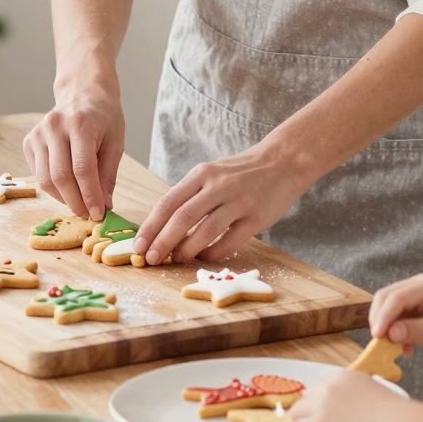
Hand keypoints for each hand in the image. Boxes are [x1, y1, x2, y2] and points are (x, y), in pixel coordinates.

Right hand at [24, 88, 124, 222]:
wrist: (82, 92)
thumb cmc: (103, 118)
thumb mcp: (115, 142)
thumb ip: (108, 175)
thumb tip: (105, 207)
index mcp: (80, 124)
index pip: (83, 169)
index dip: (90, 196)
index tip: (99, 214)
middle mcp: (55, 126)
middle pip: (61, 176)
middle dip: (76, 202)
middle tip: (89, 214)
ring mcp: (38, 133)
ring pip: (45, 180)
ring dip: (63, 199)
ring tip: (80, 203)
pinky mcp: (29, 141)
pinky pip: (38, 174)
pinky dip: (53, 188)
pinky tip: (68, 188)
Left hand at [133, 144, 304, 264]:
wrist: (284, 162)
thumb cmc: (242, 172)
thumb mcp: (213, 173)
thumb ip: (191, 196)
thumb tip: (163, 229)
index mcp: (202, 173)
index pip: (168, 202)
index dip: (150, 227)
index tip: (138, 246)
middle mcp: (218, 185)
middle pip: (182, 218)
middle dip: (162, 242)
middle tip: (149, 260)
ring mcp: (238, 201)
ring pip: (204, 231)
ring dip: (186, 250)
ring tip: (176, 259)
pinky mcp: (256, 217)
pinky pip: (229, 241)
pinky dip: (213, 253)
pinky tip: (205, 257)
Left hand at [288, 371, 402, 421]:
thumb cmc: (392, 415)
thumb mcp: (372, 392)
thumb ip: (355, 395)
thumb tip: (350, 410)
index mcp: (343, 376)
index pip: (320, 385)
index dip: (317, 399)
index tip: (318, 409)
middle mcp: (328, 387)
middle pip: (305, 397)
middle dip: (306, 410)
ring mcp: (321, 406)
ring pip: (296, 413)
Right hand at [368, 272, 422, 362]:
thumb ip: (414, 330)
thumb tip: (390, 333)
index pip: (396, 298)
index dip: (384, 316)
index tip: (377, 335)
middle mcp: (415, 287)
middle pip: (386, 298)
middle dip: (380, 319)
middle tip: (378, 341)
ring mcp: (412, 297)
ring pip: (387, 309)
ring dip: (386, 328)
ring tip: (393, 347)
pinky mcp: (411, 309)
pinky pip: (394, 319)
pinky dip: (394, 333)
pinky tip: (405, 349)